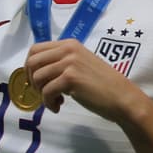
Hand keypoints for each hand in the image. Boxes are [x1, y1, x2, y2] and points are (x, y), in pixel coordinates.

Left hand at [25, 39, 143, 123]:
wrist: (122, 97)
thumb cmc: (103, 85)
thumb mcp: (81, 65)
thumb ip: (62, 63)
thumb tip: (38, 73)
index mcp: (69, 44)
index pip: (36, 49)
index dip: (30, 67)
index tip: (38, 81)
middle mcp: (68, 49)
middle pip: (32, 61)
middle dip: (32, 80)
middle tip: (42, 92)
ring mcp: (69, 62)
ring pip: (37, 78)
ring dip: (41, 94)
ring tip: (55, 101)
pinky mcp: (70, 78)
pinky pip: (46, 92)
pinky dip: (48, 103)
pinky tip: (58, 107)